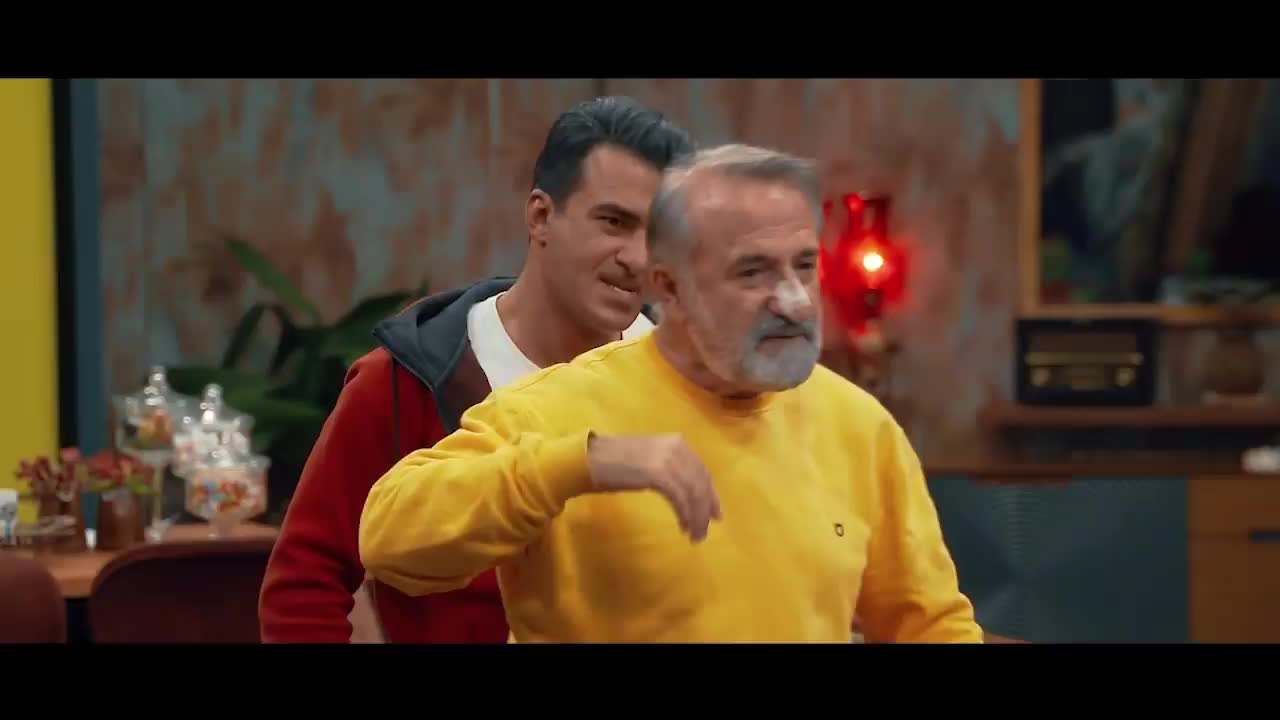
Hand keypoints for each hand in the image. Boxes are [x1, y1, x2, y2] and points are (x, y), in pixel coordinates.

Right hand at [586, 433, 721, 540]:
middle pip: (701, 483)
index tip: (715, 515)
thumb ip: (671, 470)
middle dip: (705, 509)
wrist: (592, 459)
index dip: (711, 495)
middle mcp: (676, 447)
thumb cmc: (616, 462)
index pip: (702, 472)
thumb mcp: (650, 461)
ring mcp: (668, 459)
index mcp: (677, 442)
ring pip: (693, 492)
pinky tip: (683, 526)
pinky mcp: (658, 472)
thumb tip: (690, 494)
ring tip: (695, 535)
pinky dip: (685, 514)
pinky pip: (680, 498)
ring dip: (696, 517)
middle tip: (704, 531)